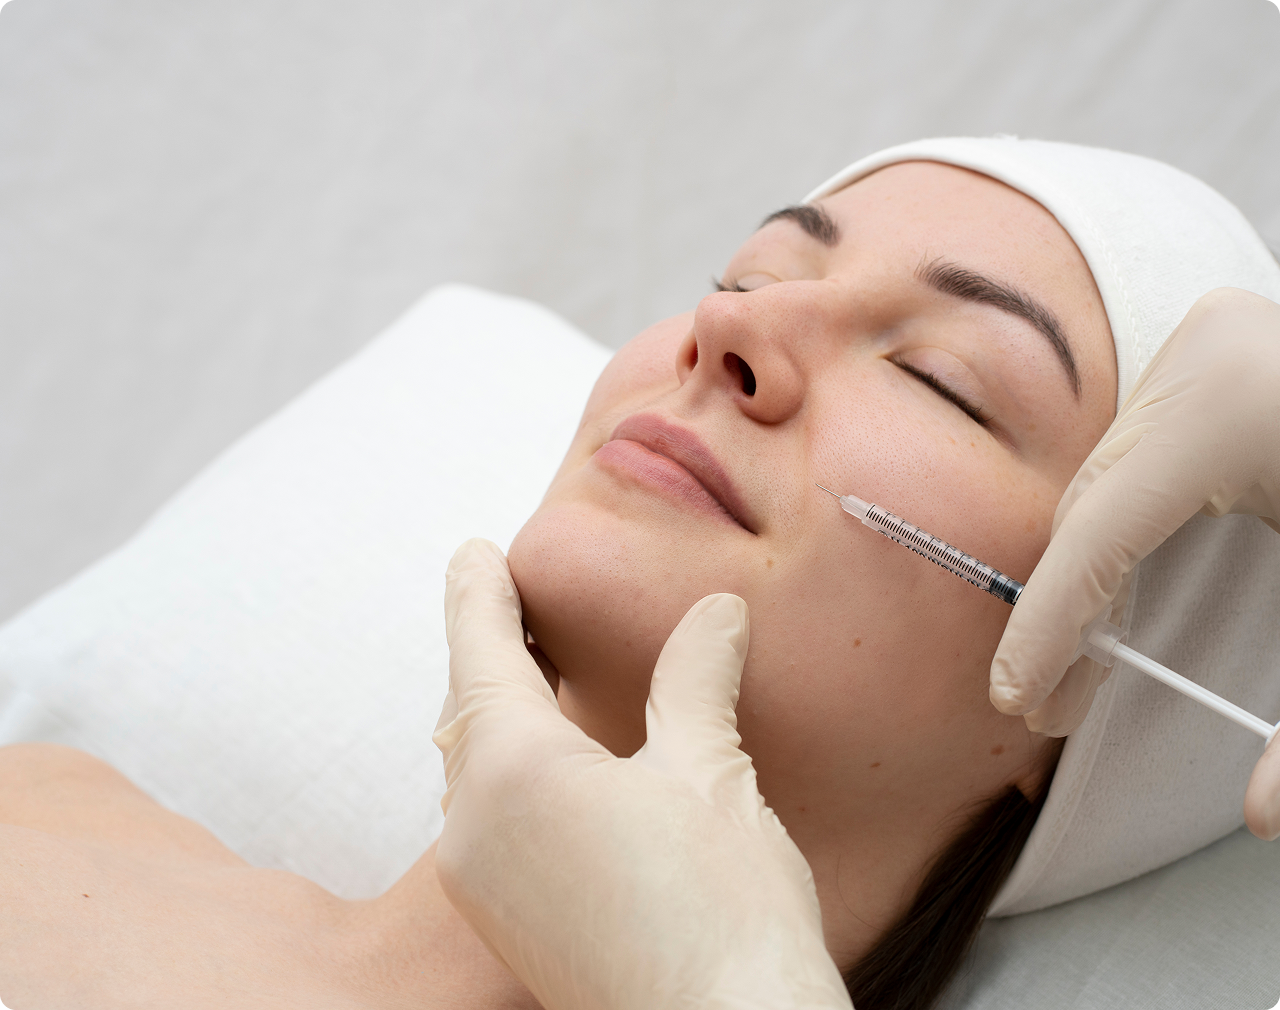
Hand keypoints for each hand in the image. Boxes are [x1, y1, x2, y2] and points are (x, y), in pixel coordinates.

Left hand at [432, 539, 850, 1009]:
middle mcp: (477, 828)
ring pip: (475, 770)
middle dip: (485, 649)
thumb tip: (715, 617)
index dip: (478, 596)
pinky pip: (492, 818)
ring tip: (528, 671)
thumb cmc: (722, 917)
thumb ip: (696, 682)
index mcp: (514, 772)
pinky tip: (557, 767)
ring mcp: (488, 886)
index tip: (470, 553)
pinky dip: (513, 769)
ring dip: (498, 711)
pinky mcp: (514, 927)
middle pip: (468, 711)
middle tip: (503, 597)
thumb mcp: (712, 775)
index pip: (483, 655)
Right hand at [989, 288, 1279, 837]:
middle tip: (1044, 702)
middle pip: (1090, 509)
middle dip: (1063, 614)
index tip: (1016, 694)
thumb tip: (1267, 818)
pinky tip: (1110, 593)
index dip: (1047, 624)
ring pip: (1102, 481)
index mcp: (1223, 410)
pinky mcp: (1205, 351)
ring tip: (1073, 664)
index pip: (1098, 534)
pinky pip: (1130, 454)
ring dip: (1083, 574)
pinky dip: (1116, 528)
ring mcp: (1198, 348)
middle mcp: (1196, 361)